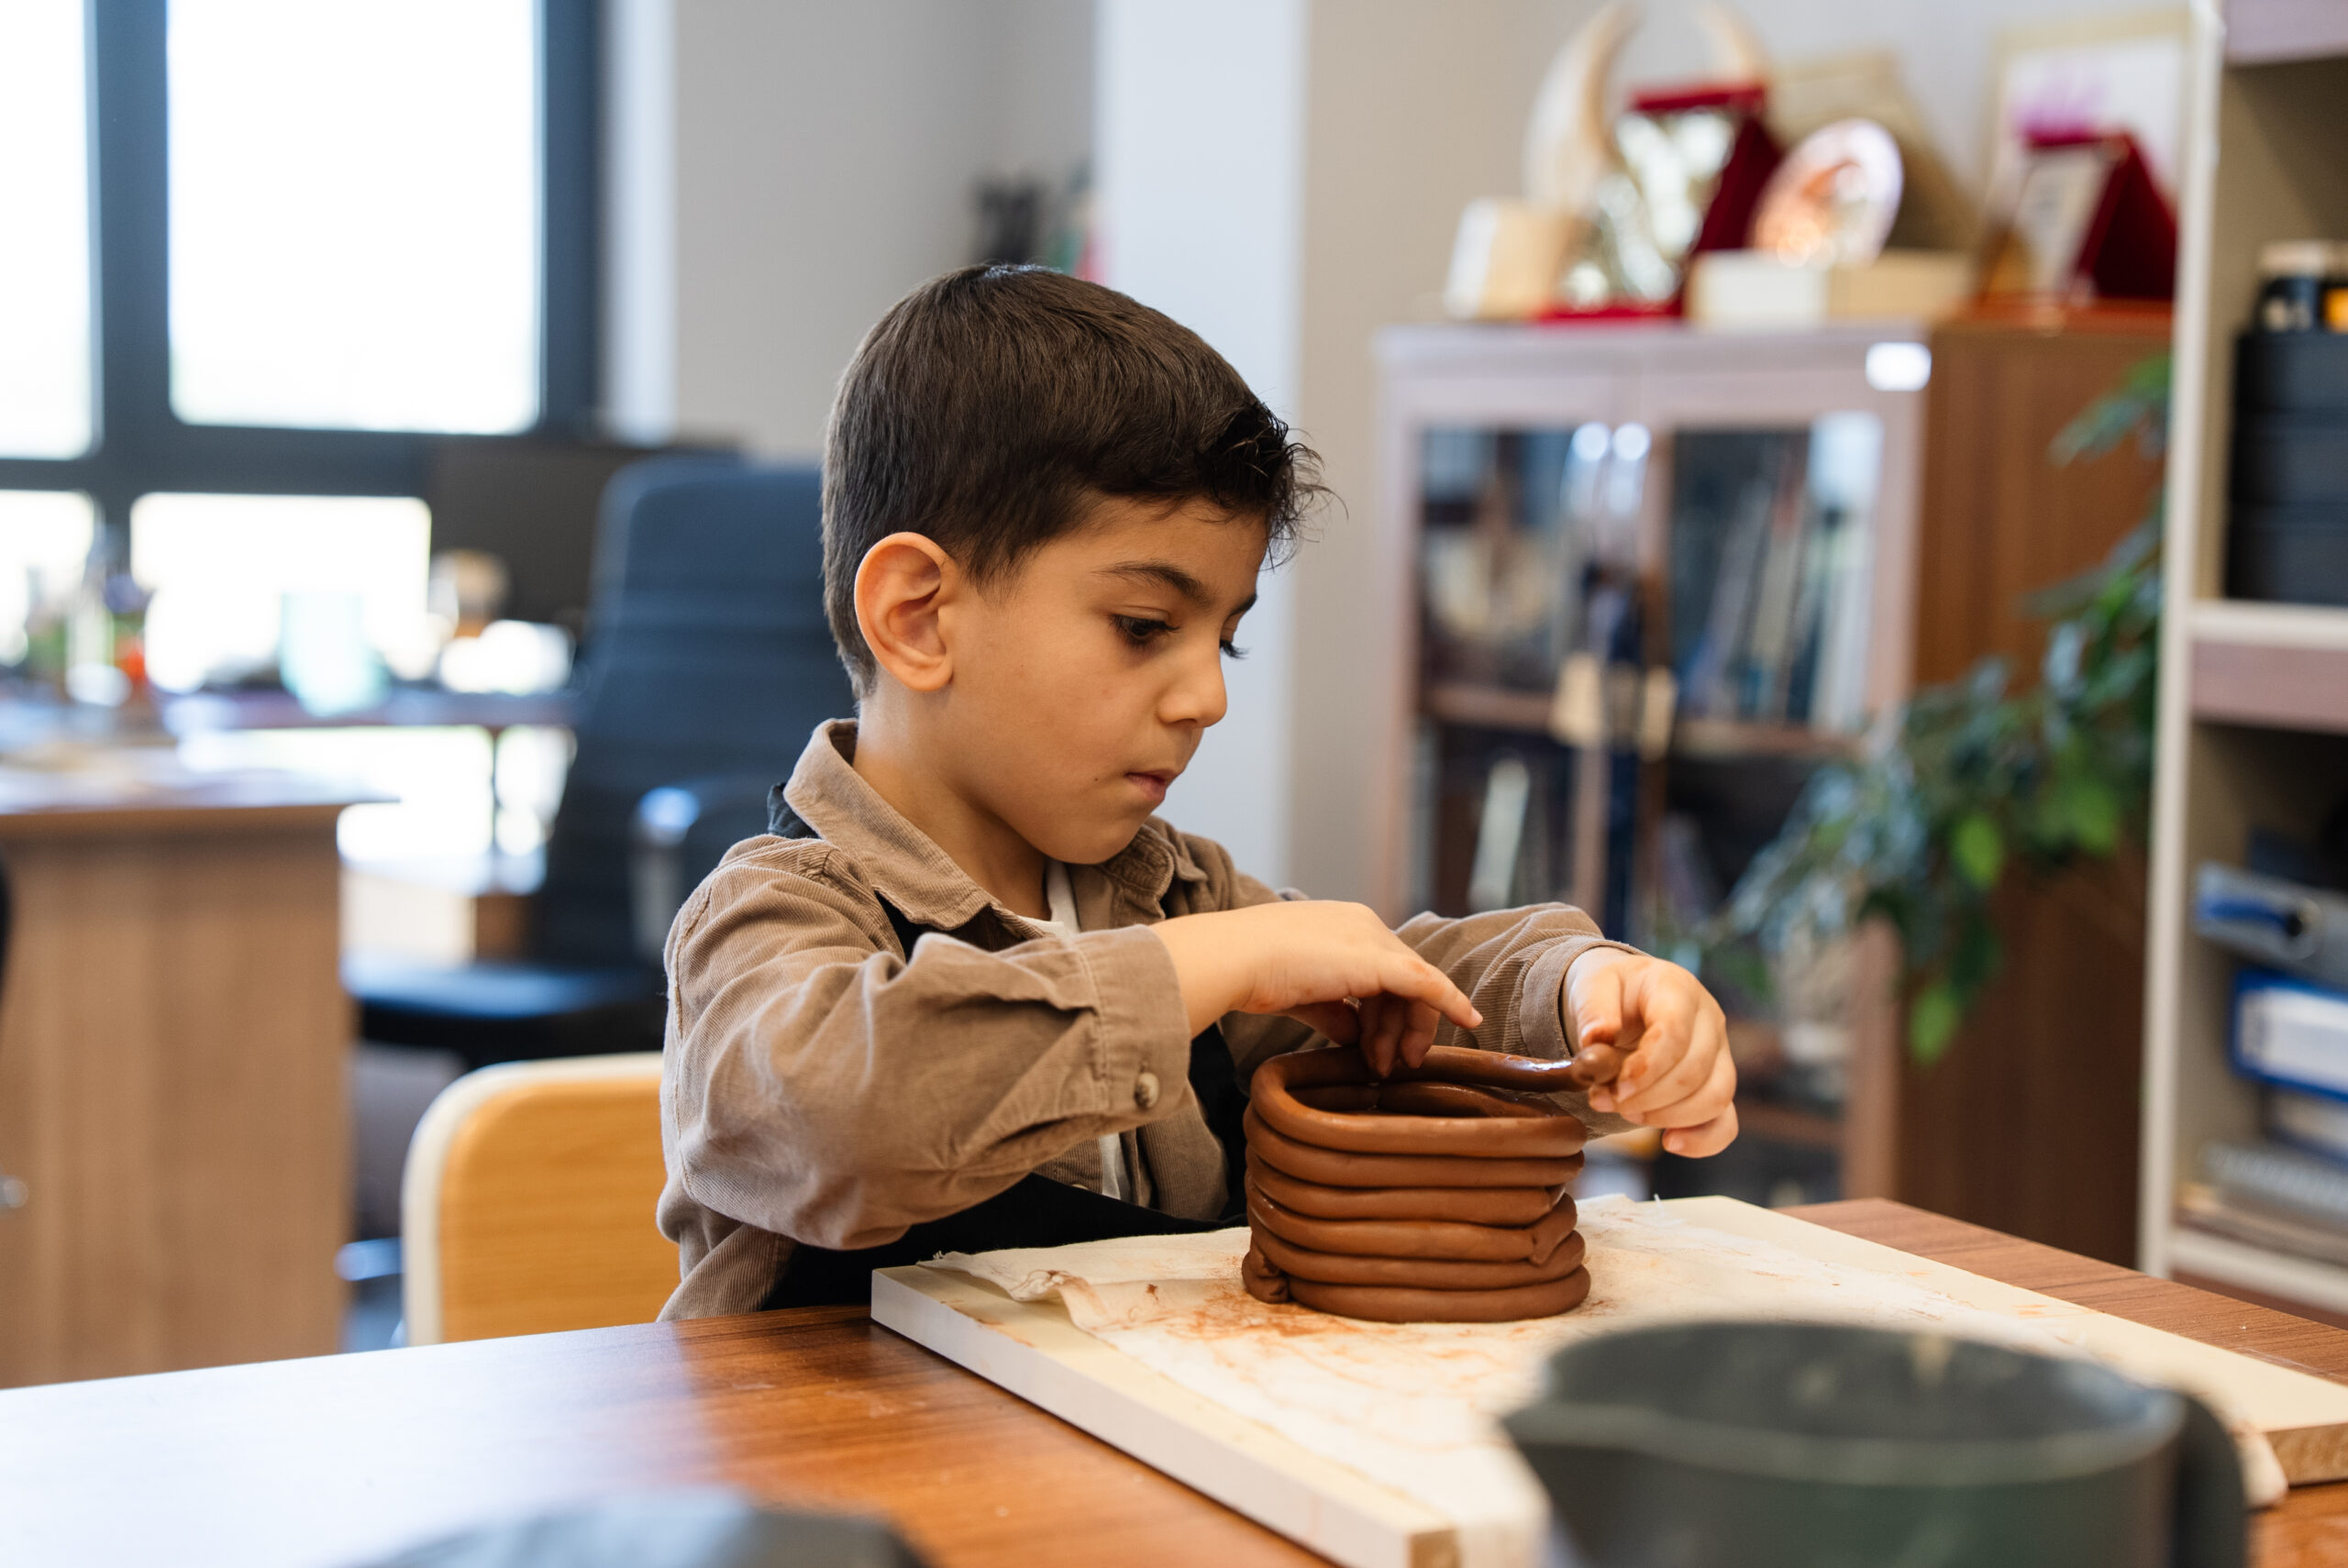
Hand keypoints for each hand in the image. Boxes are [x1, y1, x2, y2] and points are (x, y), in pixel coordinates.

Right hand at [1151, 902, 1481, 1074]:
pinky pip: (1428, 984)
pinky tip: (1469, 1022)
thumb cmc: (1252, 973)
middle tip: (1392, 1067)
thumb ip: (1332, 1011)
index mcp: (1342, 926)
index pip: (1381, 972)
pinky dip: (1451, 1003)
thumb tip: (1353, 1035)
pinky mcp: (1380, 961)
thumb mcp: (1299, 993)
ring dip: (1408, 1032)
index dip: (1384, 1014)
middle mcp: (1364, 924)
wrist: (1234, 959)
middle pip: (1403, 982)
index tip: (1377, 1050)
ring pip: (1415, 989)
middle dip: (1400, 1028)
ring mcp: (1373, 939)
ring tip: (1390, 1068)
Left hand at [1564, 947, 1736, 1156]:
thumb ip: (1593, 1009)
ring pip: (1715, 1098)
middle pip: (1694, 1071)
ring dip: (1668, 1117)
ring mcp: (1720, 1054)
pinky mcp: (1718, 1085)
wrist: (1624, 999)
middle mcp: (1709, 1020)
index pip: (1676, 1033)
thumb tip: (1596, 1039)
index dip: (1647, 1068)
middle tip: (1604, 1100)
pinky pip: (1726, 1122)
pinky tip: (1669, 1142)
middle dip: (1647, 1097)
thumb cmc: (1610, 992)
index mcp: (1678, 989)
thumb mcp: (1592, 986)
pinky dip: (1702, 1140)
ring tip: (1625, 1112)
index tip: (1615, 1087)